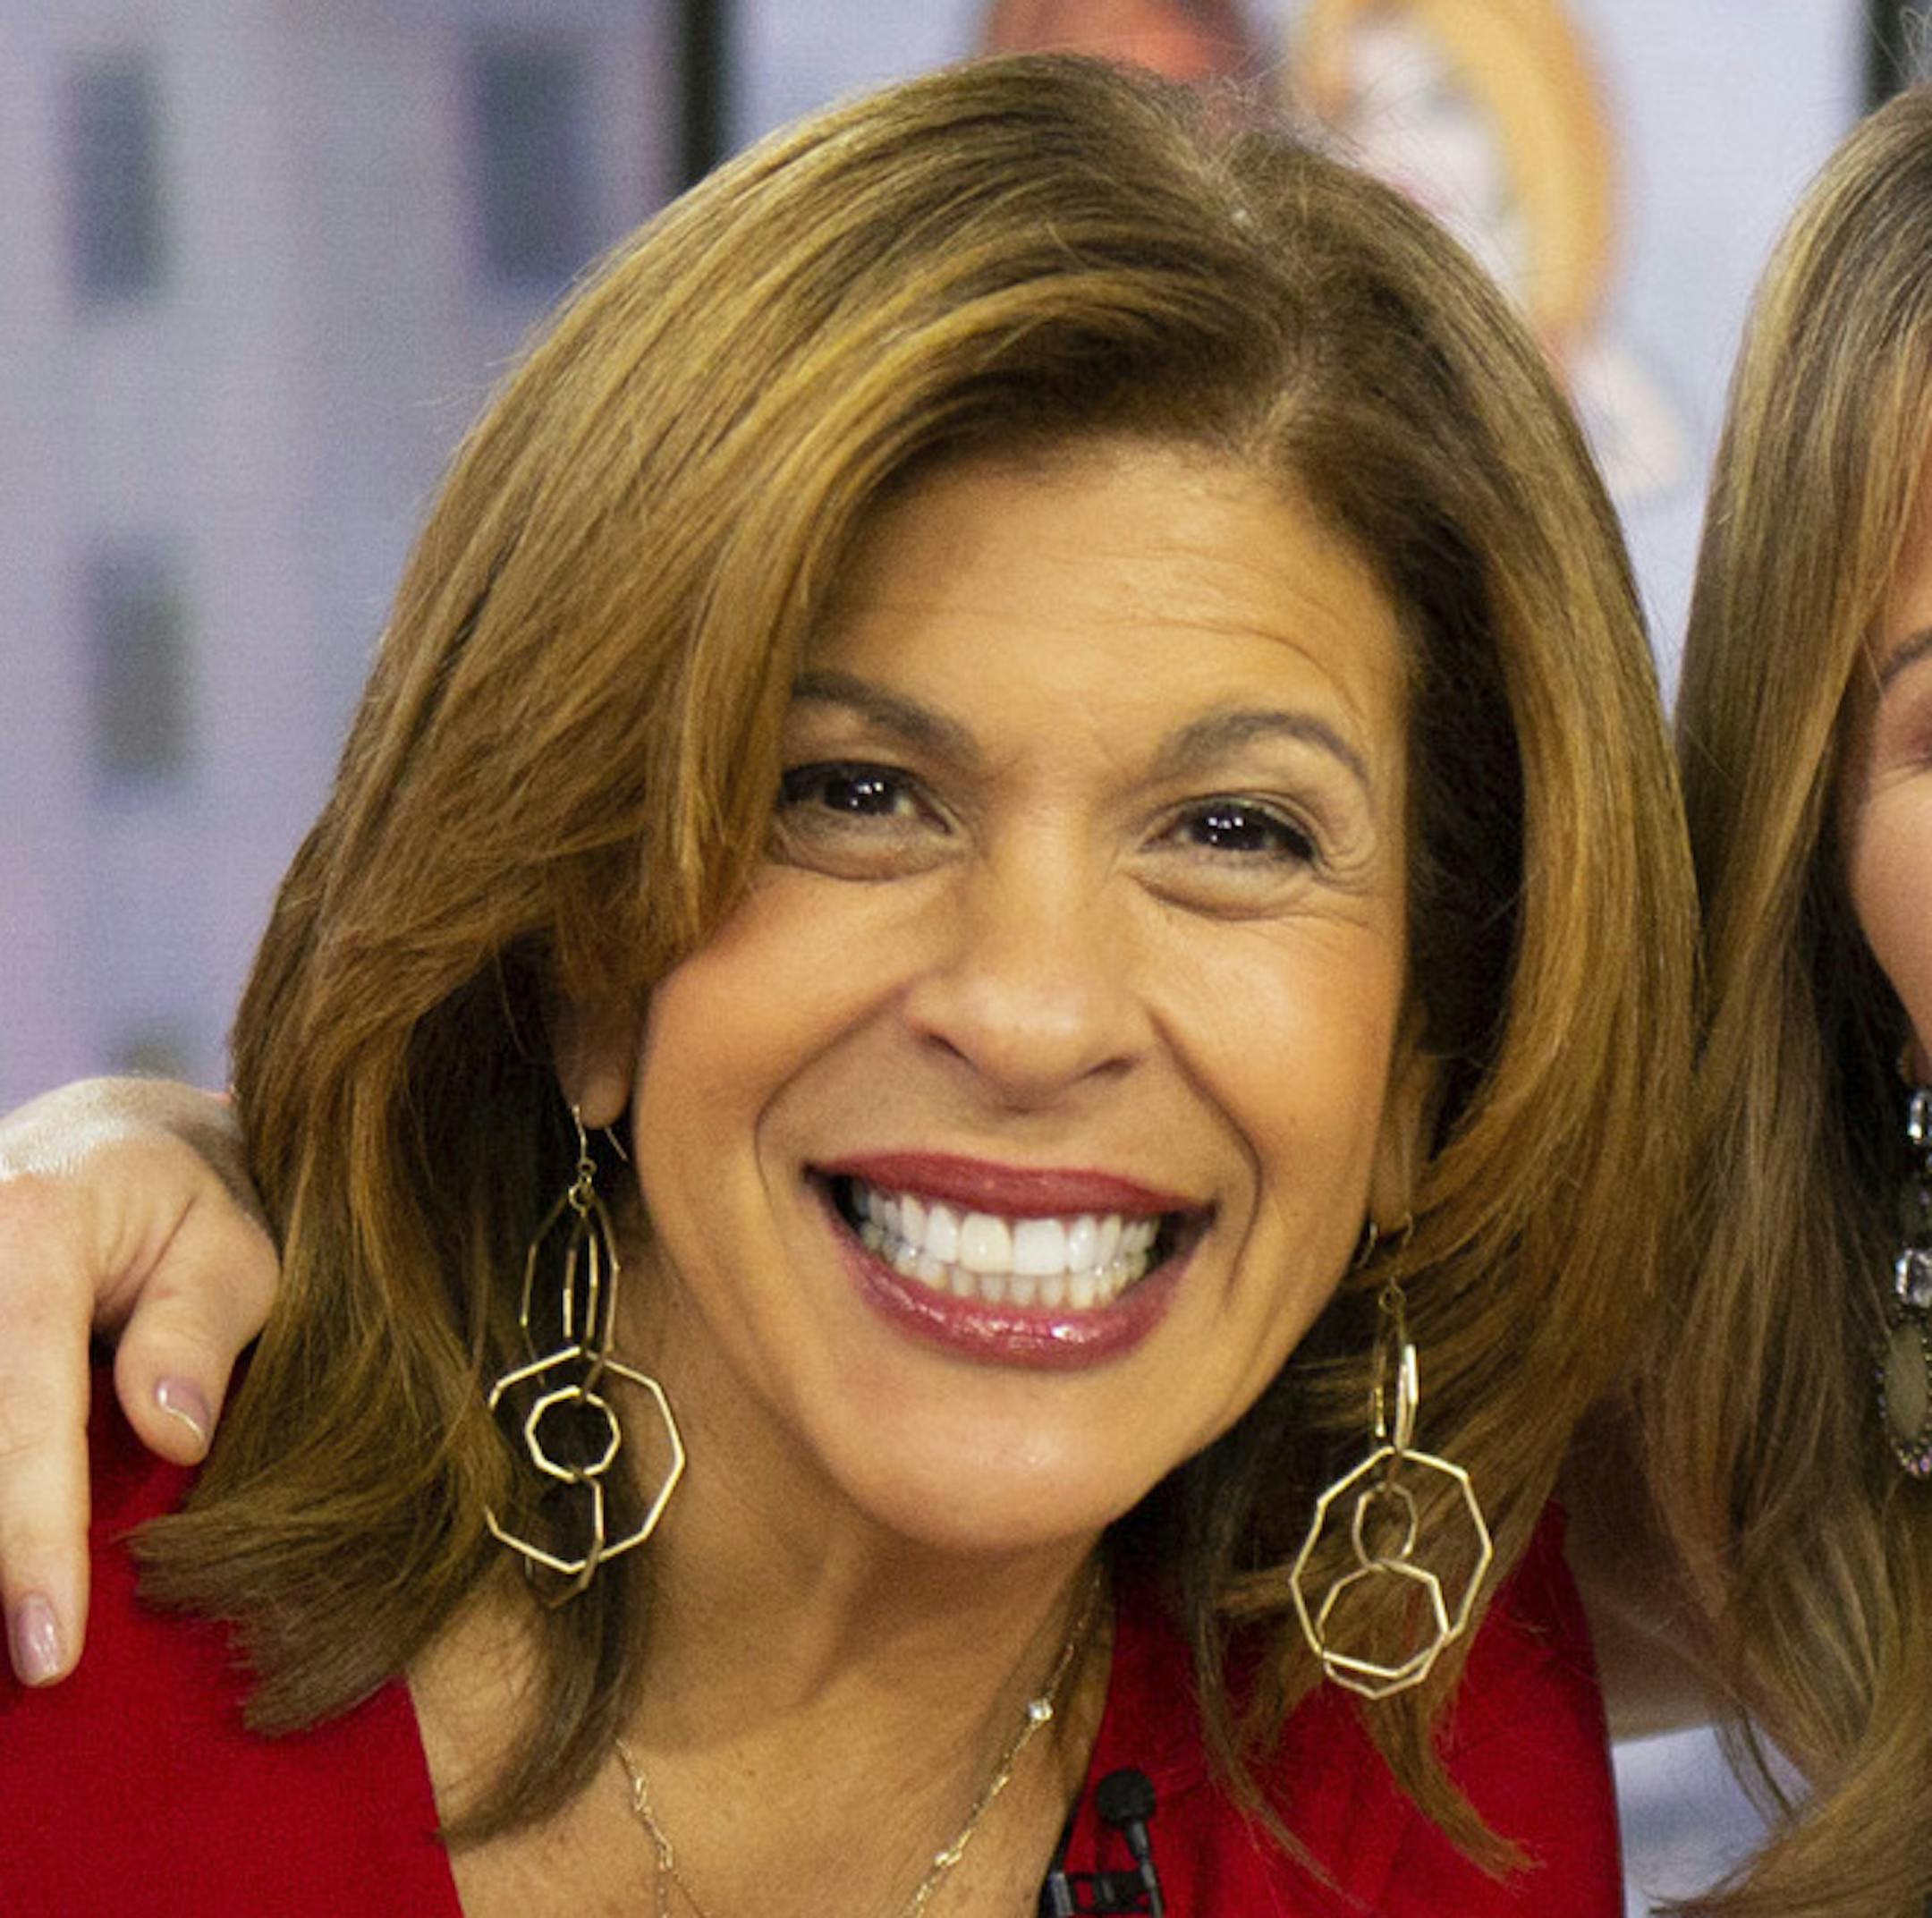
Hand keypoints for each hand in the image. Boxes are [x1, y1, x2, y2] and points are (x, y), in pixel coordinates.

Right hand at [0, 1078, 275, 1684]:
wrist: (116, 1140)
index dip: (30, 1537)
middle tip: (36, 1668)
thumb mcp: (238, 1244)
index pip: (22, 1408)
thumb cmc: (198, 1197)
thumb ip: (202, 1329)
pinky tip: (17, 1568)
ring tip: (26, 1640)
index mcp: (31, 1229)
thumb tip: (175, 1434)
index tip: (47, 1649)